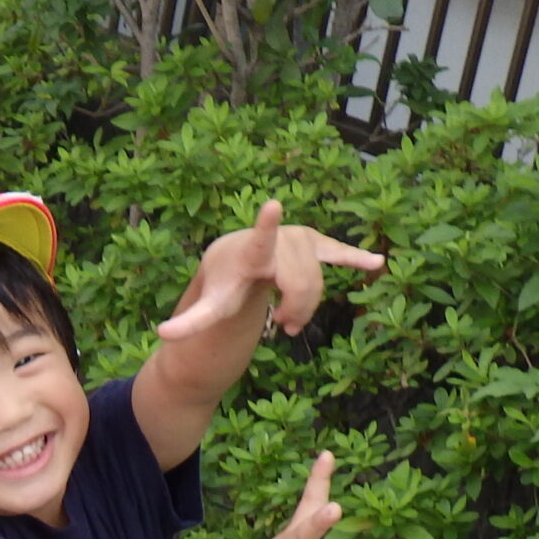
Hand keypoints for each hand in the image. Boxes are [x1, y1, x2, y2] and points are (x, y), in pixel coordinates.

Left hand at [159, 200, 384, 342]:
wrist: (235, 257)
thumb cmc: (225, 284)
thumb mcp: (211, 306)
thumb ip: (191, 320)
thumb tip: (162, 333)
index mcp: (252, 253)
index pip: (261, 241)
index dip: (267, 226)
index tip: (272, 205)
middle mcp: (278, 240)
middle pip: (301, 281)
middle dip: (296, 309)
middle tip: (282, 327)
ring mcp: (299, 240)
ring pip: (318, 278)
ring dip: (308, 304)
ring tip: (288, 318)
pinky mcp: (315, 244)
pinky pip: (337, 250)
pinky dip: (354, 257)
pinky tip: (376, 262)